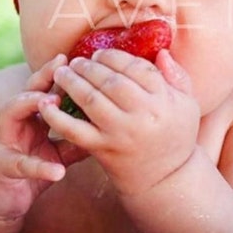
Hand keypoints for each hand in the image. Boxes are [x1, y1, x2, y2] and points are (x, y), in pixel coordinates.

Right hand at [0, 55, 85, 222]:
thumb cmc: (26, 171)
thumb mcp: (54, 154)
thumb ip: (73, 141)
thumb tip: (105, 131)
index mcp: (28, 118)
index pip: (43, 90)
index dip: (58, 75)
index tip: (79, 60)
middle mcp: (13, 123)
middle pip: (26, 91)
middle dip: (42, 76)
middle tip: (62, 64)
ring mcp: (3, 142)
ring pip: (10, 113)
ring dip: (30, 103)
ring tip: (52, 101)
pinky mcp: (2, 167)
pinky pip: (22, 164)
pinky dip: (40, 167)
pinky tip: (59, 171)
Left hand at [39, 48, 199, 197]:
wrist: (165, 180)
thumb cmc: (176, 136)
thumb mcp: (187, 105)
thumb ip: (177, 77)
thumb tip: (161, 52)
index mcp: (164, 101)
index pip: (136, 68)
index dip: (115, 57)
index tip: (100, 54)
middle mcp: (143, 115)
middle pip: (110, 81)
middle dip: (90, 66)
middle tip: (77, 61)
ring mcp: (120, 133)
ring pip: (90, 99)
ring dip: (72, 81)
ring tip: (62, 73)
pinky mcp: (102, 148)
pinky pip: (74, 129)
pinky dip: (55, 116)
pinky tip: (45, 102)